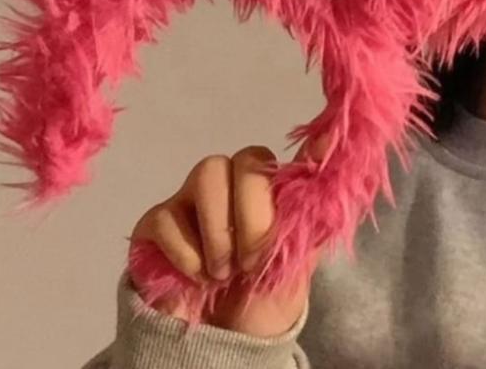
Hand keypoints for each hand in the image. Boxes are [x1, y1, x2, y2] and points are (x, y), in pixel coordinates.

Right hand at [130, 134, 328, 334]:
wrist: (223, 341)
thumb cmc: (264, 293)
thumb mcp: (301, 256)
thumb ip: (314, 205)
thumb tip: (330, 144)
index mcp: (270, 186)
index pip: (290, 151)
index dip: (306, 146)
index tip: (326, 146)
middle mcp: (230, 180)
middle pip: (246, 159)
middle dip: (254, 216)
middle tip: (252, 261)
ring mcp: (190, 197)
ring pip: (206, 174)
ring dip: (220, 232)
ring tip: (223, 273)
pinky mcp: (155, 222)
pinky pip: (166, 216)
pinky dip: (187, 255)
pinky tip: (196, 278)